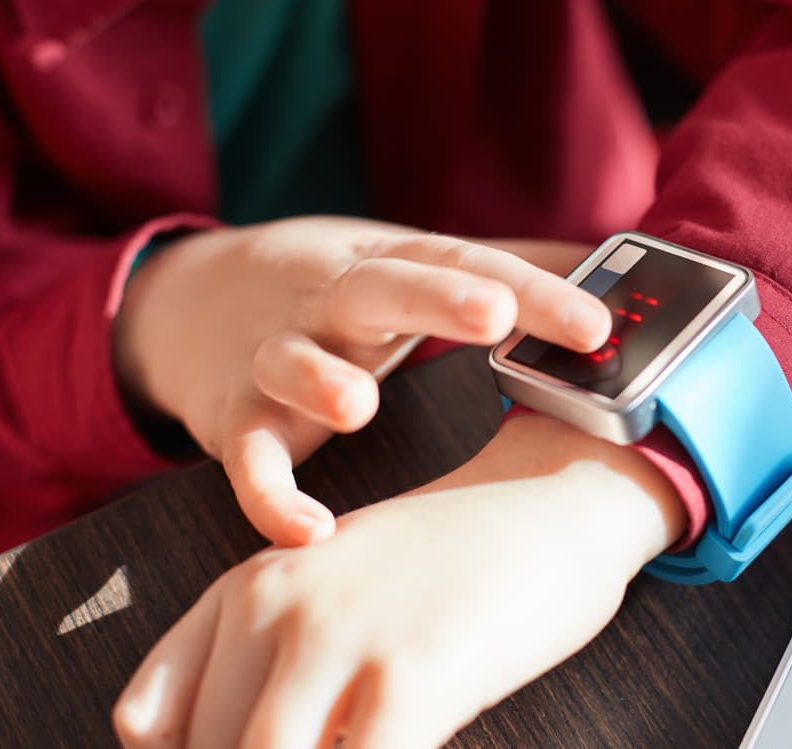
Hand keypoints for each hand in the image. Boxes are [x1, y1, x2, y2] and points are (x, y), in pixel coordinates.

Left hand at [113, 414, 685, 748]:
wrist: (554, 501)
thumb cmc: (450, 560)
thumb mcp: (331, 582)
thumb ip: (264, 657)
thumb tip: (209, 742)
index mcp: (245, 588)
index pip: (149, 722)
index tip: (256, 748)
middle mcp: (274, 607)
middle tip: (330, 746)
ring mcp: (340, 638)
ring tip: (369, 740)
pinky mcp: (410, 676)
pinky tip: (413, 746)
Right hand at [115, 217, 607, 545]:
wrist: (191, 300)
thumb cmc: (335, 286)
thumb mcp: (411, 260)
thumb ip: (507, 263)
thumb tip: (600, 258)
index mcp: (391, 262)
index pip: (470, 265)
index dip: (534, 292)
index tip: (595, 325)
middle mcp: (332, 300)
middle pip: (382, 287)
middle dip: (434, 298)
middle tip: (490, 313)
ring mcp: (275, 355)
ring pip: (289, 360)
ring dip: (318, 380)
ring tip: (357, 406)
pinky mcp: (235, 418)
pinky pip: (247, 459)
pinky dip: (268, 497)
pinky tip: (309, 532)